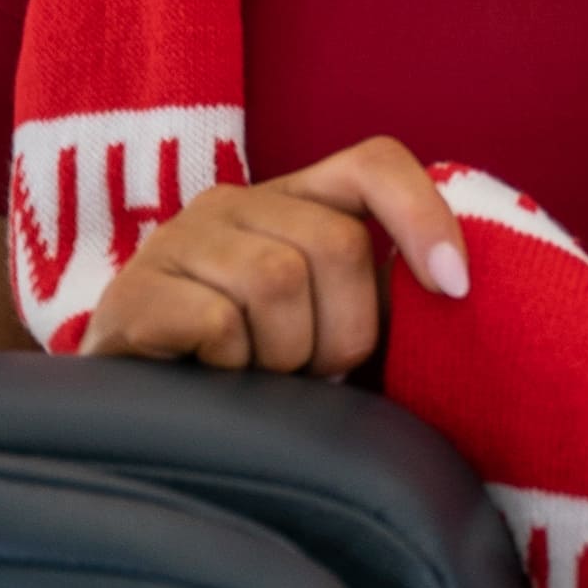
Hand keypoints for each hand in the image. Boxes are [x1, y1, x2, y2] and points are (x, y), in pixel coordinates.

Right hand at [78, 136, 467, 376]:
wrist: (134, 422)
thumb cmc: (251, 373)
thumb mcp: (325, 325)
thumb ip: (378, 298)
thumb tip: (454, 287)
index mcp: (295, 200)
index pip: (374, 164)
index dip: (423, 216)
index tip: (455, 287)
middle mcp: (236, 202)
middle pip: (337, 243)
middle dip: (344, 333)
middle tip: (314, 376)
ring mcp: (178, 239)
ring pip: (278, 281)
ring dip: (287, 355)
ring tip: (261, 379)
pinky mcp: (133, 292)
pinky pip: (217, 321)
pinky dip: (232, 366)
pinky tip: (211, 379)